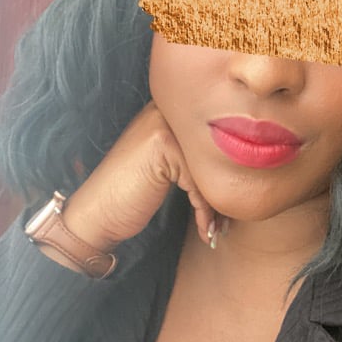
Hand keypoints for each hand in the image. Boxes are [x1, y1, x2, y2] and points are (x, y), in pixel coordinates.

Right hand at [62, 101, 223, 249]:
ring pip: (210, 167)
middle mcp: (167, 112)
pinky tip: (205, 230)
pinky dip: (205, 210)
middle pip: (216, 152)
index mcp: (170, 114)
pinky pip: (200, 180)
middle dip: (225, 190)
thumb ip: (196, 158)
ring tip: (217, 228)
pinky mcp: (163, 145)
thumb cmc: (131, 196)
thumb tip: (246, 167)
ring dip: (217, 205)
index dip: (225, 174)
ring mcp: (163, 125)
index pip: (216, 140)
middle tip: (229, 221)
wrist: (96, 215)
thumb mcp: (168, 170)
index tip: (231, 206)